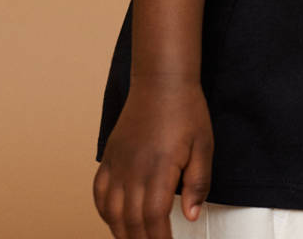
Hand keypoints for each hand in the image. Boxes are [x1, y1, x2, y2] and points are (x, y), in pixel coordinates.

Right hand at [93, 77, 213, 237]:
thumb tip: (190, 216)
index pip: (155, 219)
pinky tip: (114, 219)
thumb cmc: (186, 110)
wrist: (162, 79)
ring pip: (111, 211)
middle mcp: (133, 170)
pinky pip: (98, 192)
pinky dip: (104, 211)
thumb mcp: (204, 145)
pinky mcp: (110, 155)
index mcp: (159, 169)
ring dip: (122, 232)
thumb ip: (198, 183)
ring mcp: (118, 163)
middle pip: (132, 221)